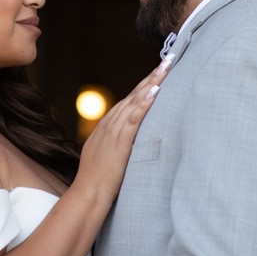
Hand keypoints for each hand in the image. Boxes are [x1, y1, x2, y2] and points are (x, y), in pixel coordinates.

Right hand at [76, 57, 171, 204]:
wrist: (87, 194)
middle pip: (133, 95)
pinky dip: (143, 104)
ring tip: (166, 68)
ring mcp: (113, 131)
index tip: (158, 72)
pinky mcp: (119, 141)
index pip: (129, 100)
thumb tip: (129, 141)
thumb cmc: (98, 180)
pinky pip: (133, 118)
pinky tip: (154, 92)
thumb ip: (116, 144)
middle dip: (151, 77)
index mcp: (107, 126)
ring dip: (151, 84)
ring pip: (134, 101)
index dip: (144, 85)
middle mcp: (110, 124)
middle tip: (168, 61)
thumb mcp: (106, 156)